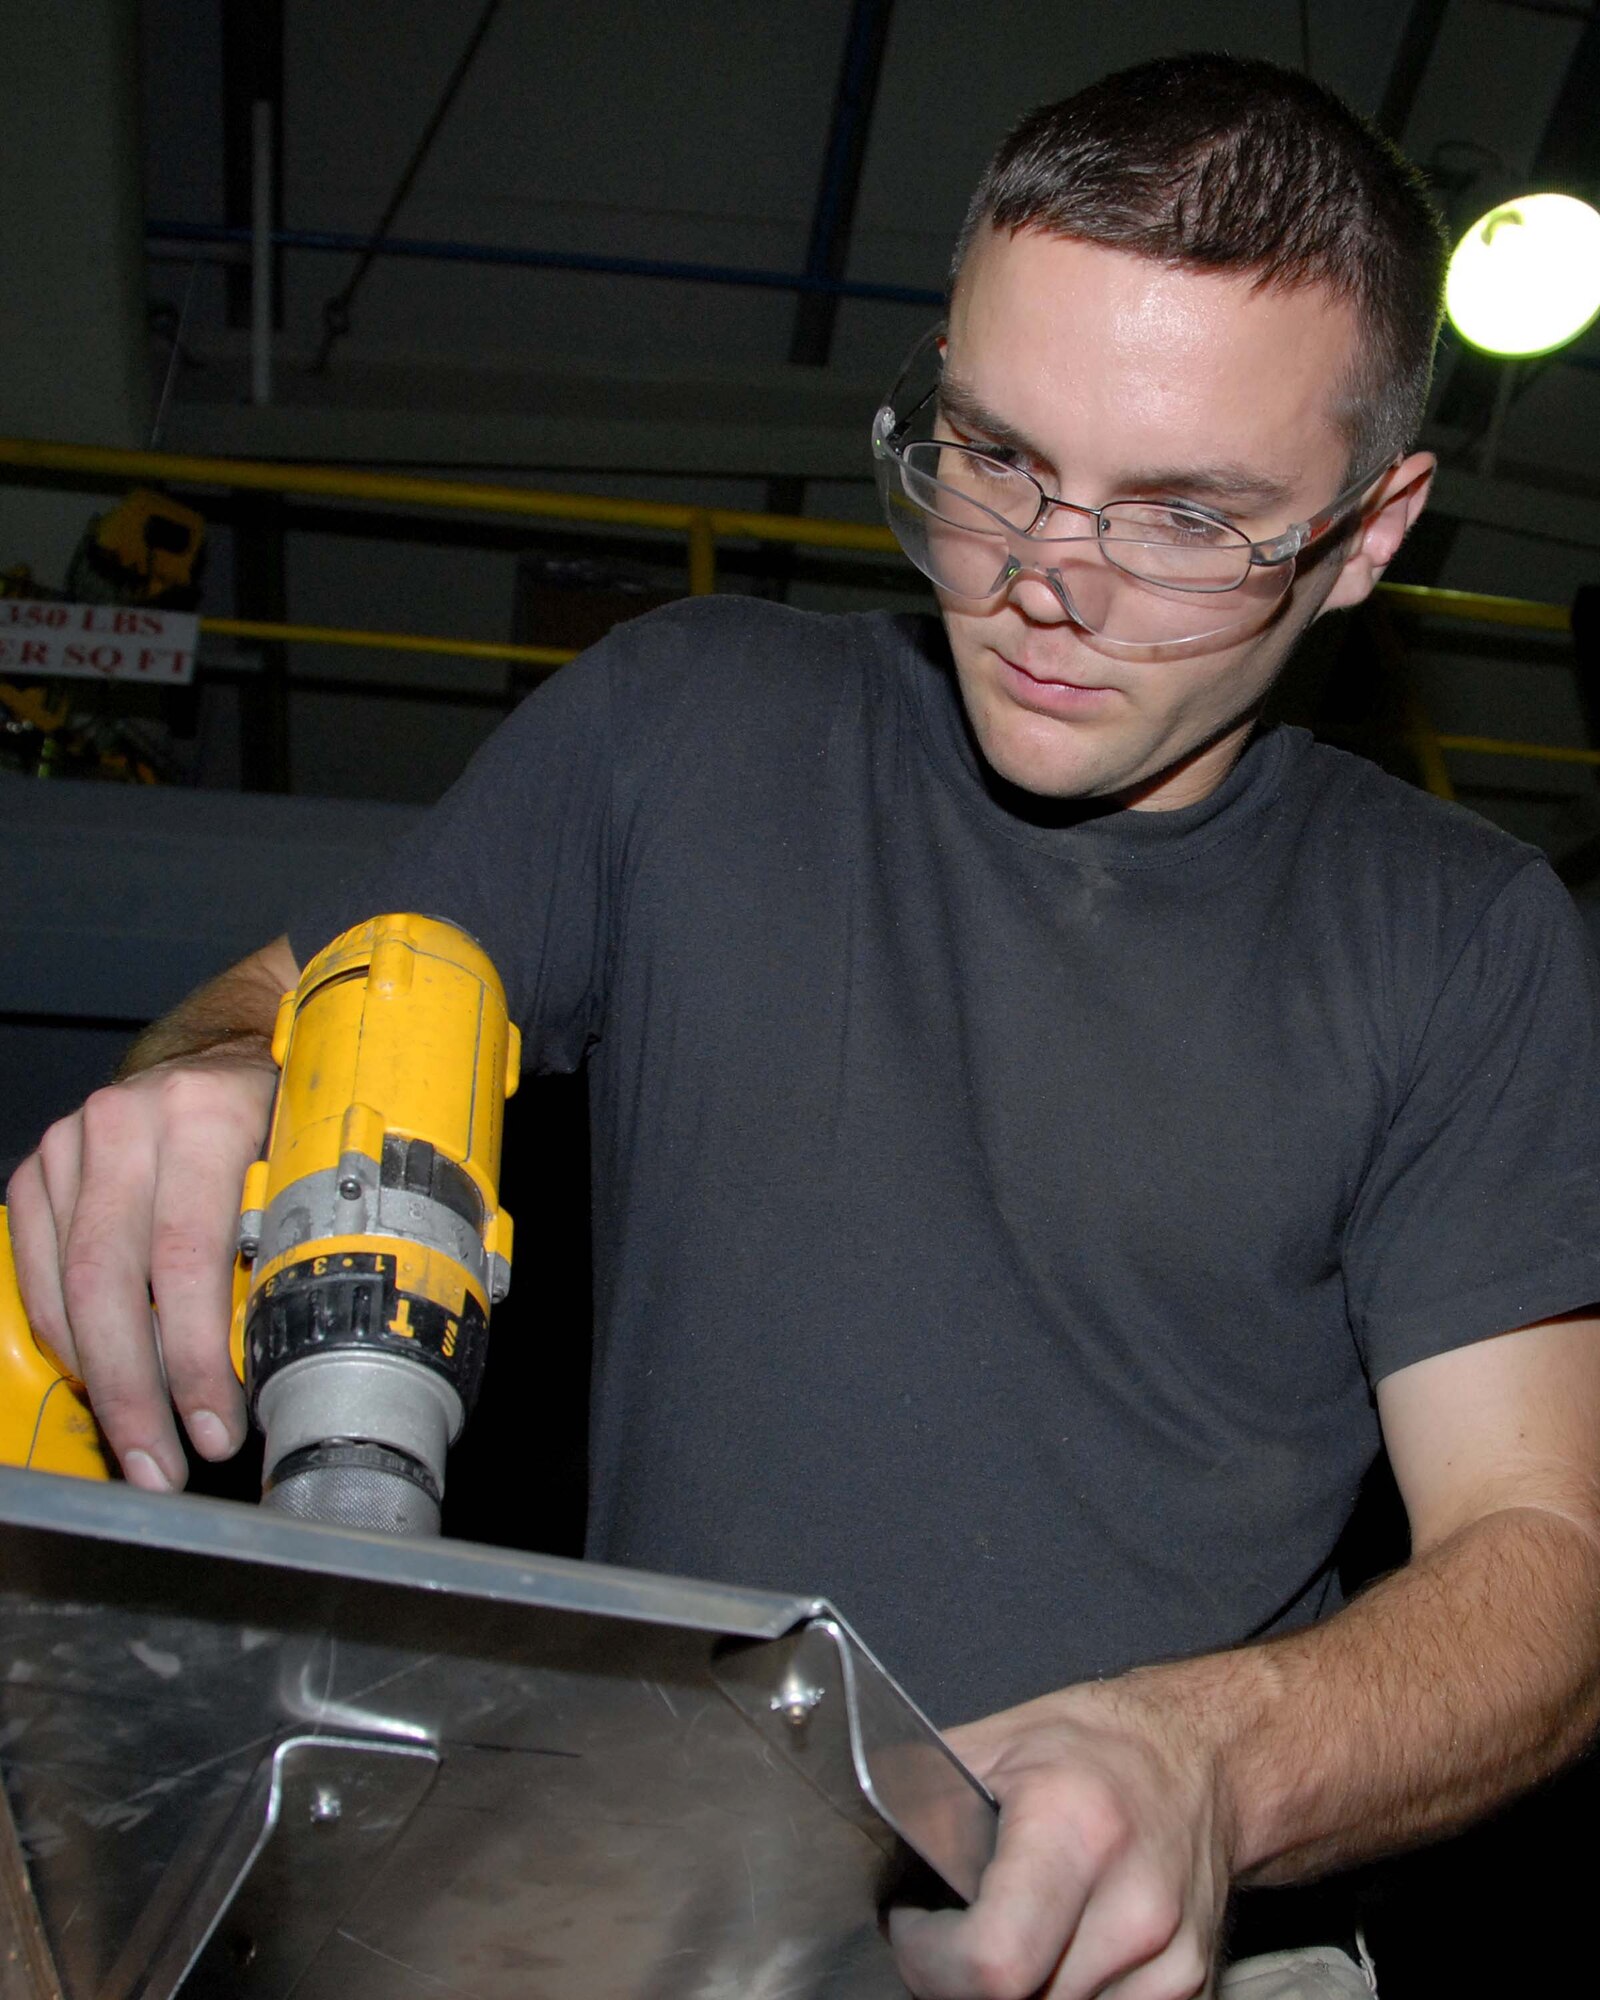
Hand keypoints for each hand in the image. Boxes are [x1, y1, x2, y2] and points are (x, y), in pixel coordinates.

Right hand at [6, 1057, 277, 1490]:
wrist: (218, 1049)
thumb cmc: (271, 1115)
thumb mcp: (299, 1161)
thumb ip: (285, 1240)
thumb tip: (285, 1355)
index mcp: (203, 1115)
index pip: (186, 1258)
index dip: (197, 1358)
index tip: (217, 1427)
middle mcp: (126, 1122)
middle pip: (109, 1285)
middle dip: (137, 1394)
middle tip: (164, 1466)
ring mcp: (71, 1144)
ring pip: (66, 1289)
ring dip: (101, 1382)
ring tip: (141, 1446)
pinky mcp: (37, 1170)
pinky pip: (37, 1275)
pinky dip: (68, 1339)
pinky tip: (102, 1381)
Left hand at [890, 1678, 1234, 1999]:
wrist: (1204, 1758)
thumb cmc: (1093, 1745)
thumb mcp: (996, 1742)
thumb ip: (922, 1799)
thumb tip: (856, 1841)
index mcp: (1076, 1830)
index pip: (991, 1964)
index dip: (929, 1963)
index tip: (913, 1928)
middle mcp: (1134, 1903)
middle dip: (961, 1985)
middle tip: (947, 1939)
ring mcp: (1171, 1958)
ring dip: (1015, 1997)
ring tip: (1004, 1938)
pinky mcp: (1192, 1989)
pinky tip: (1053, 1955)